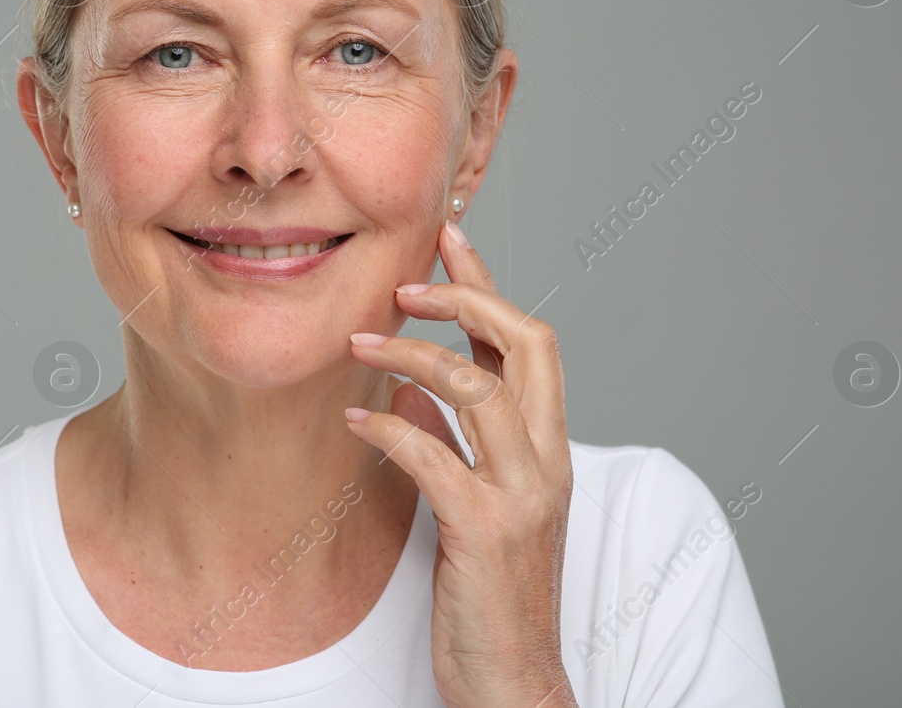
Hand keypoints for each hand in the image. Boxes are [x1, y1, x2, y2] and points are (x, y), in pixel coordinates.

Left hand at [344, 219, 577, 707]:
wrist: (514, 684)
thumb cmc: (491, 596)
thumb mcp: (475, 506)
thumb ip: (454, 443)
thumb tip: (410, 389)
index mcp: (549, 449)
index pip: (530, 343)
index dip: (489, 285)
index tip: (448, 238)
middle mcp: (548, 461)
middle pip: (527, 343)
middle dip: (466, 299)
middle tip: (402, 287)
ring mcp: (523, 495)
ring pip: (478, 389)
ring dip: (411, 356)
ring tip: (356, 346)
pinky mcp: (486, 531)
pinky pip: (433, 456)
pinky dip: (389, 429)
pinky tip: (352, 423)